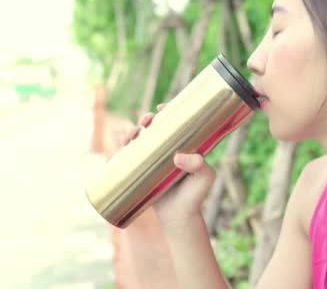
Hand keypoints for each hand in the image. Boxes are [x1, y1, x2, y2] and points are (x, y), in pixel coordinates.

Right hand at [117, 103, 216, 228]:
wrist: (179, 218)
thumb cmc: (195, 196)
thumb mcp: (203, 178)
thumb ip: (198, 165)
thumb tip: (177, 157)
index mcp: (186, 147)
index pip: (177, 124)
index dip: (169, 112)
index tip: (161, 107)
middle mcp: (169, 151)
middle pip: (156, 129)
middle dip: (148, 120)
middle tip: (147, 121)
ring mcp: (156, 162)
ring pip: (142, 140)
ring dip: (134, 131)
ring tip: (134, 133)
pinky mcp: (144, 172)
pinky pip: (131, 156)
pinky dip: (125, 147)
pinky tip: (123, 142)